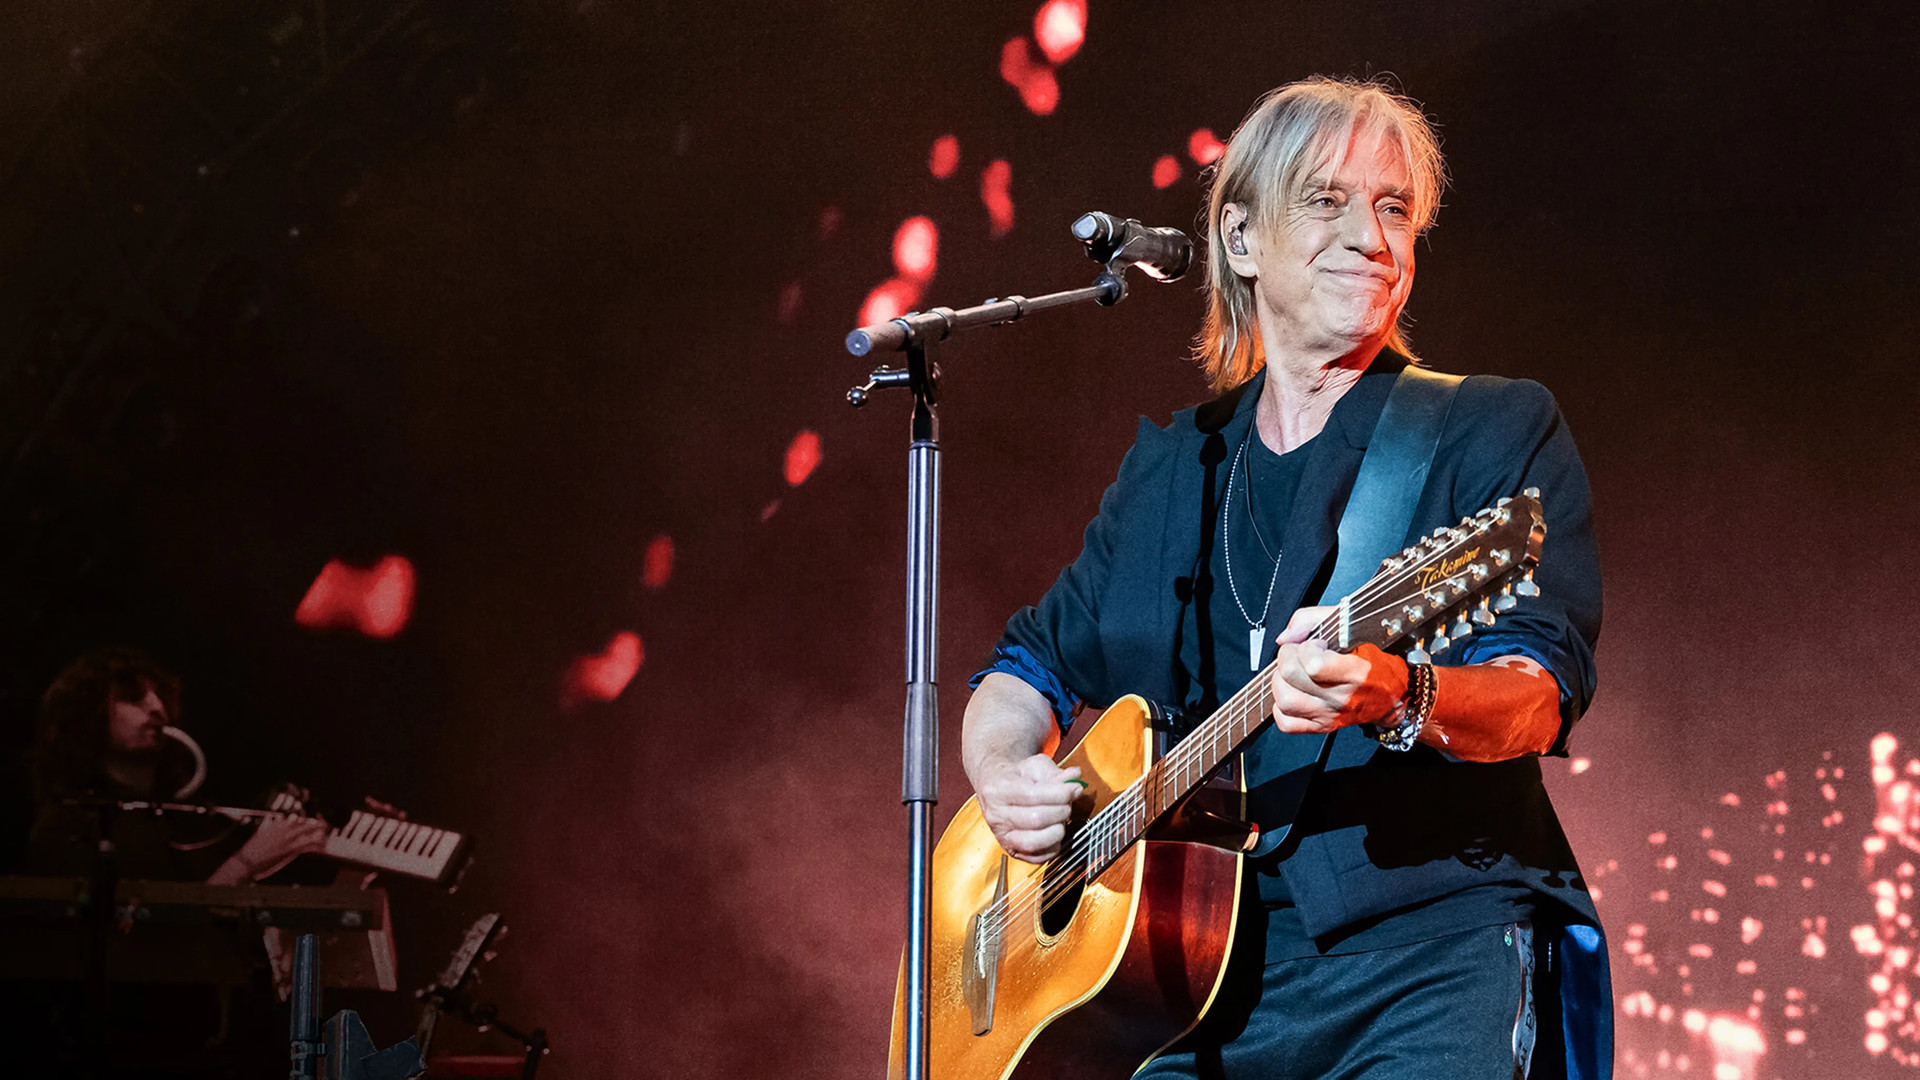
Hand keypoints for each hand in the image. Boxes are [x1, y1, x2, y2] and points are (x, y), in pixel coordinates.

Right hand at [232, 813, 330, 881]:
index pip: (296, 818)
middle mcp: (284, 829)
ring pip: (309, 832)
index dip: (306, 819)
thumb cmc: (251, 849)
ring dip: (319, 832)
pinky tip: (321, 847)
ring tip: (326, 835)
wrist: (246, 861)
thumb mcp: (260, 833)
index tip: (312, 820)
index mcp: (277, 824)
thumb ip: (268, 825)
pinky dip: (317, 845)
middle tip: (323, 824)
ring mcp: (288, 839)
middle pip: (305, 822)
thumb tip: (271, 819)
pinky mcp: (290, 850)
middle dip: (316, 823)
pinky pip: (308, 845)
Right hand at [974, 753, 1082, 863]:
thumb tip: (1075, 776)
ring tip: (1061, 818)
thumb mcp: (1034, 767)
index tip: (1075, 788)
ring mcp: (1002, 836)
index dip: (1060, 793)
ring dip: (1057, 831)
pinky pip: (1037, 857)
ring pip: (1035, 842)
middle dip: (1060, 811)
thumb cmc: (1016, 777)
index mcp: (999, 790)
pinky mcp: (1011, 850)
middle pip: (1035, 819)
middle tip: (1068, 803)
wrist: (995, 787)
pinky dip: (1053, 846)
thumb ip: (1055, 773)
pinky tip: (1054, 830)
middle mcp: (997, 815)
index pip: (1032, 795)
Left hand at [1268, 606, 1405, 734]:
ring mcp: (1330, 715)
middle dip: (1287, 657)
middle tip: (1300, 654)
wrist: (1395, 692)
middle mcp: (1342, 698)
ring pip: (1284, 701)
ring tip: (1295, 674)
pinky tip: (1295, 693)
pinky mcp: (1322, 727)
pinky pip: (1286, 723)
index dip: (1307, 647)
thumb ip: (1313, 619)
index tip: (1317, 644)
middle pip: (1290, 677)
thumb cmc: (1374, 656)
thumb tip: (1285, 638)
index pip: (1312, 664)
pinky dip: (1281, 709)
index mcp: (1356, 672)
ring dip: (1281, 682)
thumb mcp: (1352, 625)